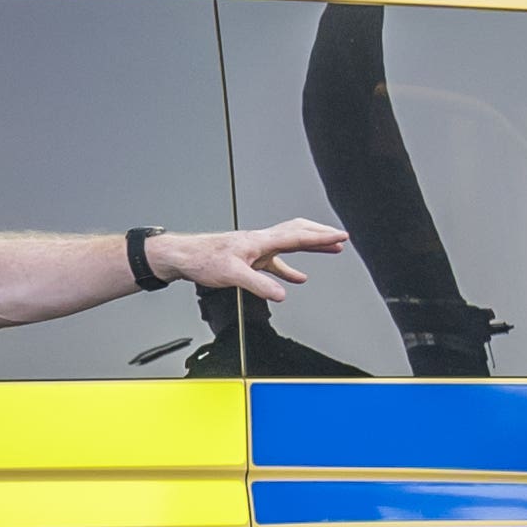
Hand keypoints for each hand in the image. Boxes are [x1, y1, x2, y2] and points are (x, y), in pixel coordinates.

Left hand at [147, 220, 350, 304]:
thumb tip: (282, 294)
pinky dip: (291, 268)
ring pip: (291, 243)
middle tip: (342, 238)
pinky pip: (278, 262)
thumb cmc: (203, 259)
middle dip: (322, 234)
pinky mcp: (250, 259)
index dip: (322, 237)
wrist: (184, 257)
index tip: (341, 237)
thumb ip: (259, 284)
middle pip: (298, 232)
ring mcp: (257, 249)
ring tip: (331, 250)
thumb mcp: (232, 274)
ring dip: (312, 246)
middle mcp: (261, 241)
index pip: (298, 237)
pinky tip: (299, 278)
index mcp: (260, 241)